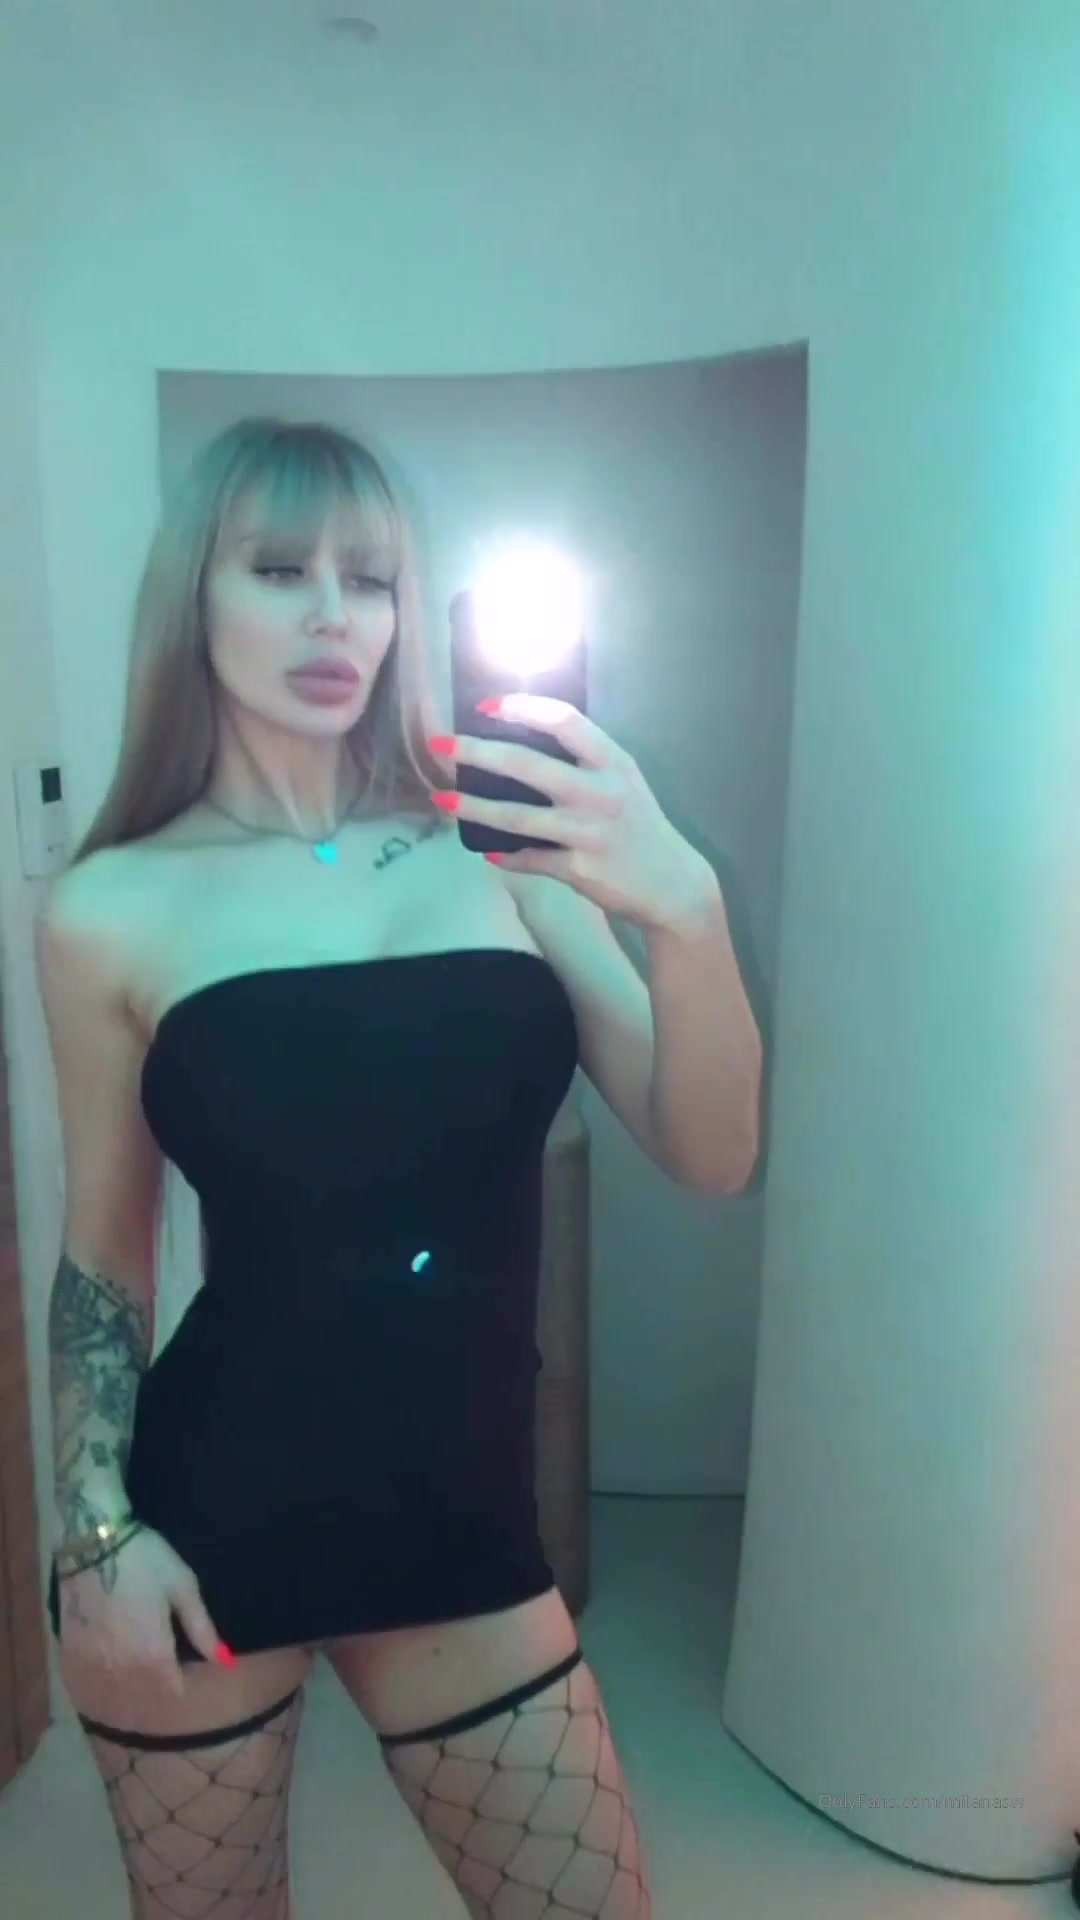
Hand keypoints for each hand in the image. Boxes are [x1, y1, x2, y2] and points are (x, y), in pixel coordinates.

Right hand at [58, 1526, 232, 1707]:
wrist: (94, 1543)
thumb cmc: (146, 1561)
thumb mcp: (183, 1588)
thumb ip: (202, 1630)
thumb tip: (224, 1660)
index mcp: (155, 1656)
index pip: (174, 1691)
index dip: (183, 1680)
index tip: (184, 1662)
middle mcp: (123, 1671)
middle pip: (145, 1698)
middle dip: (158, 1687)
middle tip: (162, 1659)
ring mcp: (94, 1667)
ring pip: (117, 1697)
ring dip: (130, 1691)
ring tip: (138, 1665)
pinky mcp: (72, 1657)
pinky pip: (90, 1687)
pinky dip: (102, 1686)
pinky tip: (109, 1670)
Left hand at [430, 694, 719, 931]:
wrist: (671, 884)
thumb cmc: (638, 825)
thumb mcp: (623, 782)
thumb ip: (585, 762)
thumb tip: (520, 744)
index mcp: (613, 762)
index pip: (564, 721)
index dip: (521, 708)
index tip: (486, 706)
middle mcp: (601, 793)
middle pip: (527, 764)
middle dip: (476, 751)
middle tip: (441, 744)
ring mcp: (588, 832)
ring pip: (517, 816)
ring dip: (474, 807)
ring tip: (443, 800)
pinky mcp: (579, 869)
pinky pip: (530, 858)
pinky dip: (506, 855)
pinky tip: (487, 851)